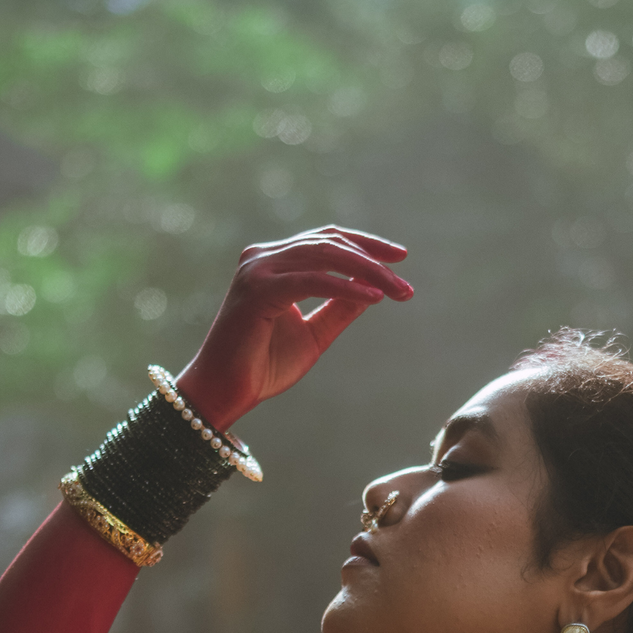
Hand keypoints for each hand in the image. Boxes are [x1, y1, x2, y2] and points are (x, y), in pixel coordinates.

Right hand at [174, 226, 410, 426]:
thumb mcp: (315, 334)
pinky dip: (344, 287)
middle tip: (406, 286)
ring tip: (397, 291)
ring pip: (324, 256)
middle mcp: (262, 257)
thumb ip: (340, 308)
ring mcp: (257, 270)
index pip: (326, 240)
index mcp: (274, 262)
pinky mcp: (258, 289)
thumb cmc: (264, 366)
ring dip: (366, 272)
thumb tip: (374, 288)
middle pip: (330, 243)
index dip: (365, 245)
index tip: (400, 257)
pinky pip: (312, 280)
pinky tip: (373, 298)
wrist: (226, 392)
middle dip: (373, 260)